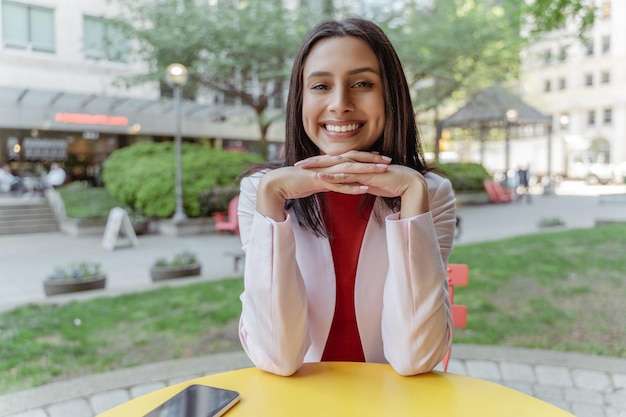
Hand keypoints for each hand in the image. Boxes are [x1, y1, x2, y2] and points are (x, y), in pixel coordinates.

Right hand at [257, 151, 388, 220]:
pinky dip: (352, 187)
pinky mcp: (319, 182)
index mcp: (328, 163)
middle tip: (389, 161)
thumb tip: (337, 183)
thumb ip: (328, 180)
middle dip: (373, 160)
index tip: (381, 158)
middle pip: (354, 159)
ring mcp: (324, 172)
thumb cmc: (295, 183)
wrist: (277, 184)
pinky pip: (339, 185)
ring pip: (350, 170)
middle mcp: (328, 164)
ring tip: (383, 172)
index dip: (367, 157)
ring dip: (367, 170)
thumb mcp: (316, 181)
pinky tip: (364, 189)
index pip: (351, 157)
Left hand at [297, 151, 429, 217]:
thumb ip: (356, 183)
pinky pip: (346, 176)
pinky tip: (320, 177)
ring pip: (335, 166)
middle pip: (330, 160)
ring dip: (317, 167)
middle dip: (312, 162)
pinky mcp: (365, 175)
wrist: (407, 183)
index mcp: (355, 163)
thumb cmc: (389, 183)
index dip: (318, 163)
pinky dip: (332, 176)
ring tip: (302, 169)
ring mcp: (360, 167)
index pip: (333, 161)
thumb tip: (346, 186)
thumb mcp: (367, 183)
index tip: (303, 166)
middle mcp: (356, 162)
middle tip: (295, 164)